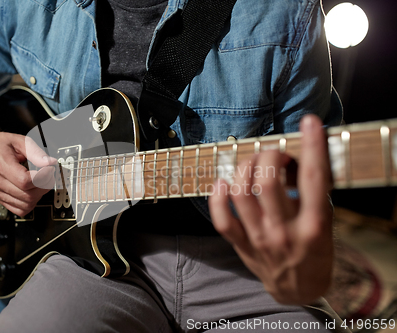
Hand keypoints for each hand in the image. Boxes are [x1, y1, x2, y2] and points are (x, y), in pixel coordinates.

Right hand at [0, 131, 56, 216]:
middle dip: (44, 186)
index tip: (49, 169)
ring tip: (42, 182)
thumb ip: (35, 151)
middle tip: (49, 175)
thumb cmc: (0, 145)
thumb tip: (49, 162)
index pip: (24, 181)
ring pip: (26, 205)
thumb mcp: (19, 140)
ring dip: (39, 195)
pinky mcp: (1, 198)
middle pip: (27, 195)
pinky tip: (33, 192)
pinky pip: (20, 210)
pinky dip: (31, 204)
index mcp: (0, 164)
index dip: (42, 177)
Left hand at [209, 115, 332, 304]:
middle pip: (268, 183)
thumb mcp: (327, 224)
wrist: (299, 289)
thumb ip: (313, 195)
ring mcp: (260, 240)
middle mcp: (285, 232)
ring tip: (252, 161)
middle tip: (274, 152)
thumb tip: (299, 157)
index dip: (311, 147)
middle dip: (269, 156)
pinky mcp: (242, 245)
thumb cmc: (315, 251)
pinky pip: (222, 219)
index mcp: (314, 226)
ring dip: (244, 168)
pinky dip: (217, 197)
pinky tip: (223, 182)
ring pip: (241, 195)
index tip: (309, 124)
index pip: (313, 179)